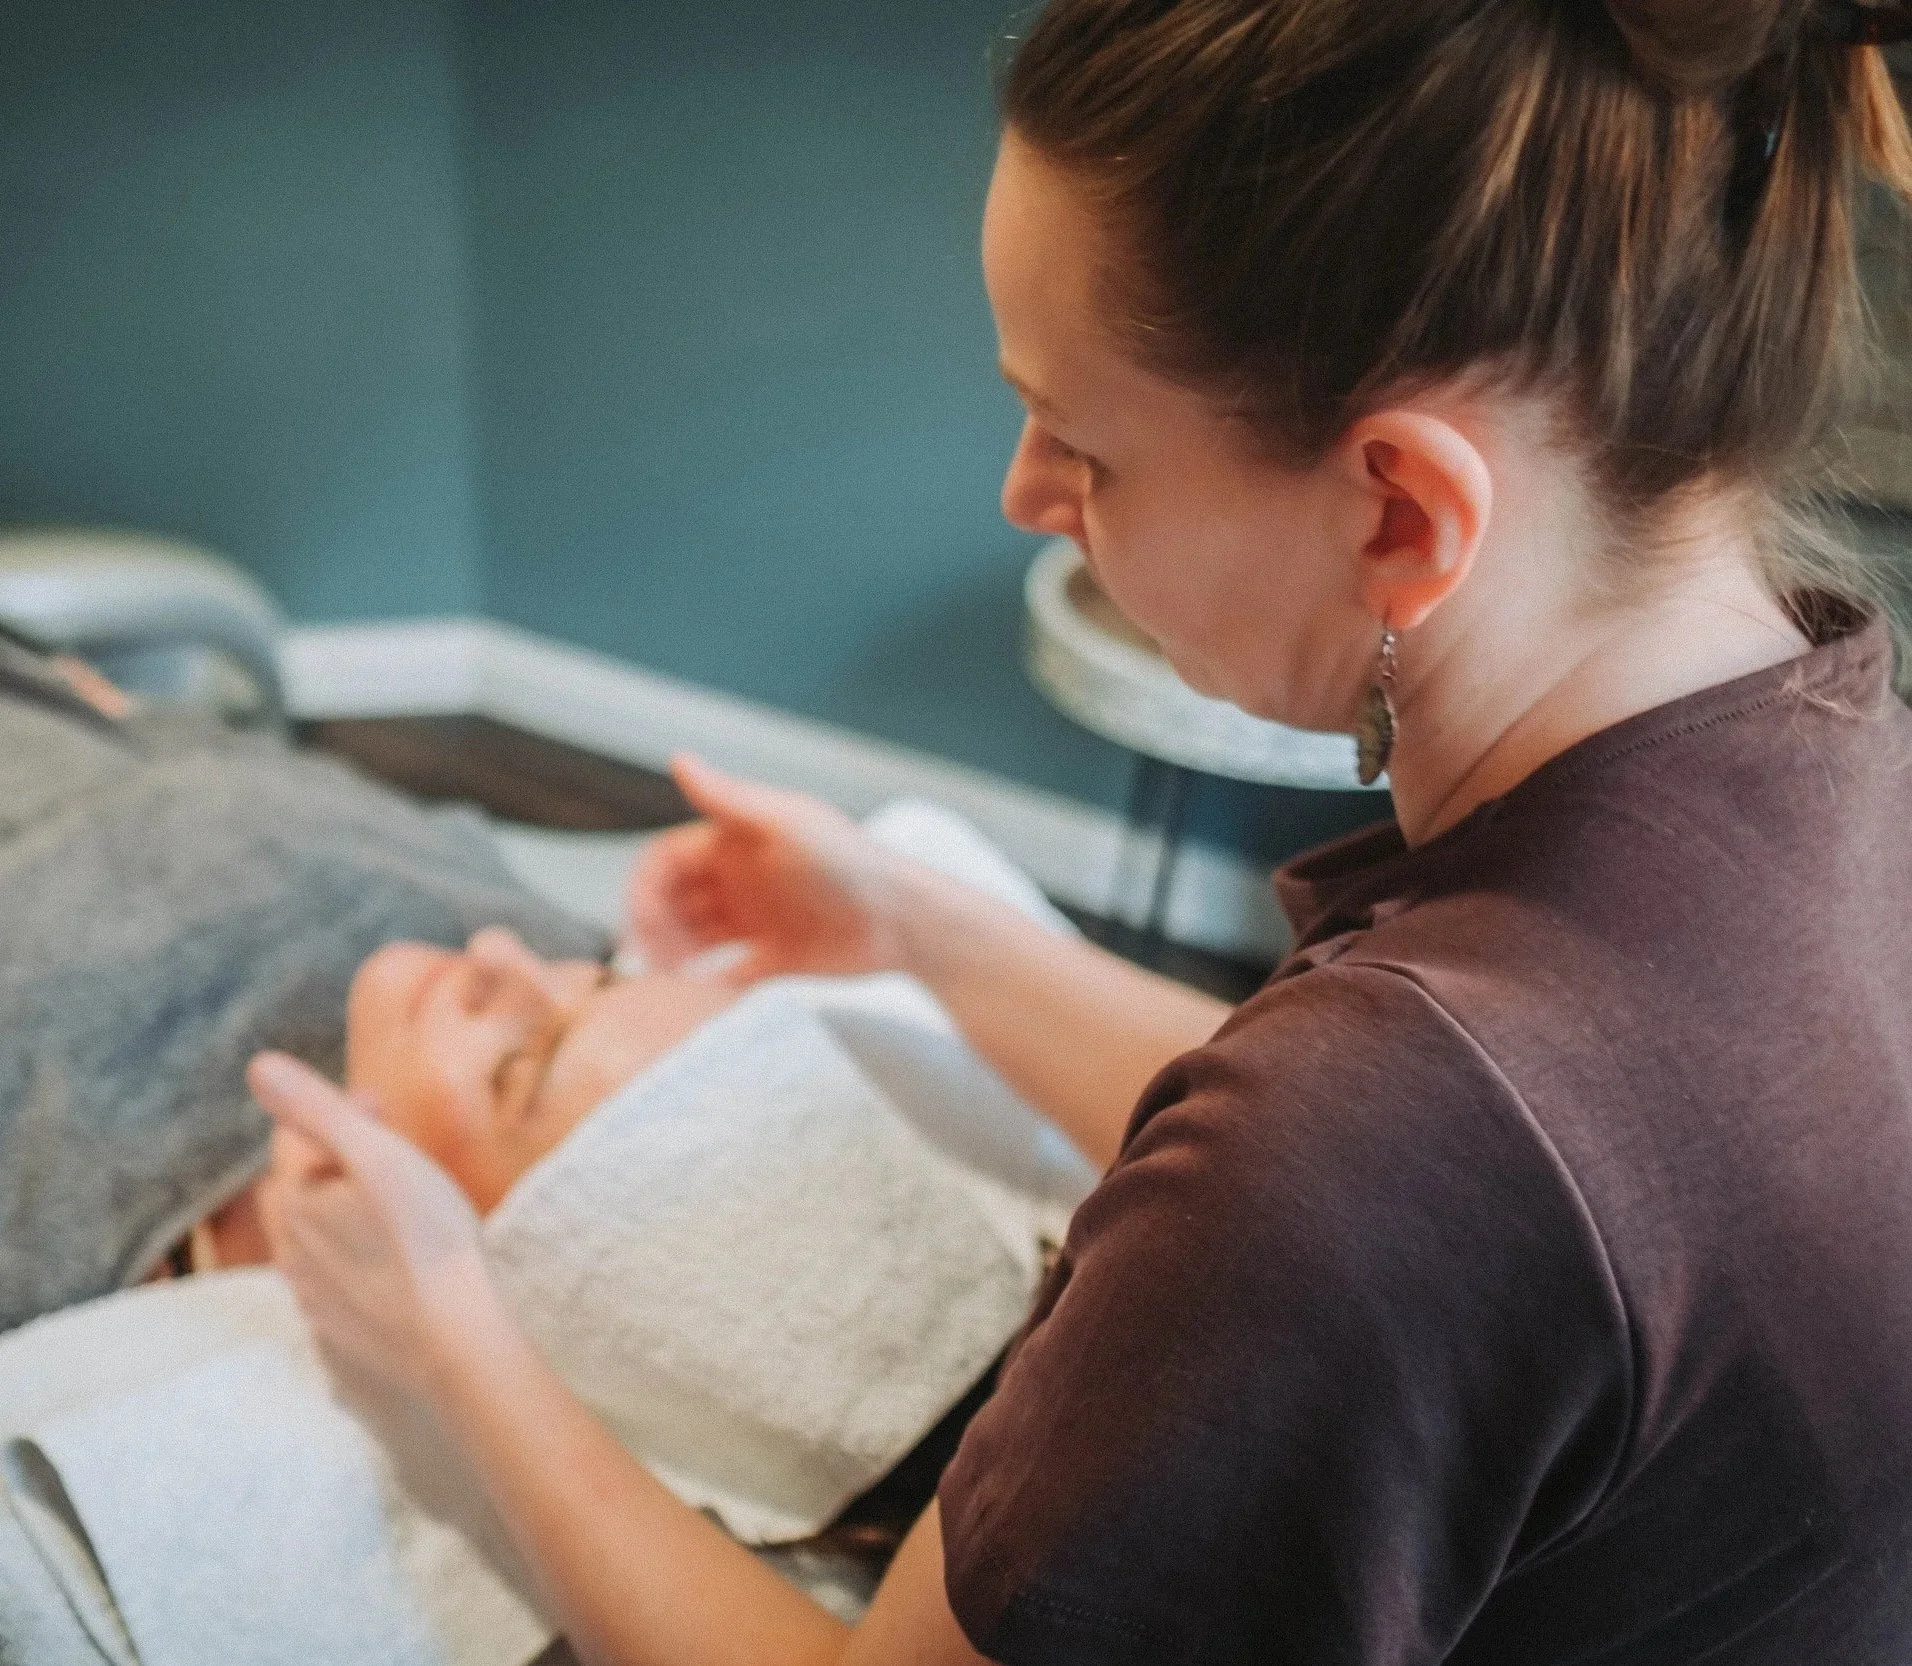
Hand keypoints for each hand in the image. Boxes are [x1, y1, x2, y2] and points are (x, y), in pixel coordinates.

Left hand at [249, 1052, 505, 1400]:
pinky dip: (358, 1288)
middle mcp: (294, 1261)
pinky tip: (397, 1289)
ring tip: (394, 1223)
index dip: (337, 1114)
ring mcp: (318, 1314)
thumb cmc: (427, 1242)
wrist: (455, 1352)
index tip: (383, 1110)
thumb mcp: (380, 1158)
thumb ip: (319, 1111)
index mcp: (298, 1208)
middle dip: (329, 1174)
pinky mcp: (344, 1357)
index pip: (292, 1141)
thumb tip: (257, 1065)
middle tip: (388, 1162)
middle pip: (294, 1200)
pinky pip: (339, 1310)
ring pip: (314, 1258)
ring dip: (342, 1232)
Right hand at [624, 755, 915, 985]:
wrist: (904, 920)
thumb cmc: (849, 862)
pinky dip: (709, 985)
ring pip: (696, 938)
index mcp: (736, 843)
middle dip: (654, 927)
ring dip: (675, 956)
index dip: (646, 888)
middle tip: (647, 959)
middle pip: (675, 901)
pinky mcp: (778, 958)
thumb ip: (729, 799)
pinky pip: (730, 974)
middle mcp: (741, 880)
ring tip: (666, 980)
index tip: (638, 921)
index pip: (668, 861)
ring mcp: (758, 920)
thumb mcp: (785, 824)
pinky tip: (697, 997)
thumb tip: (679, 760)